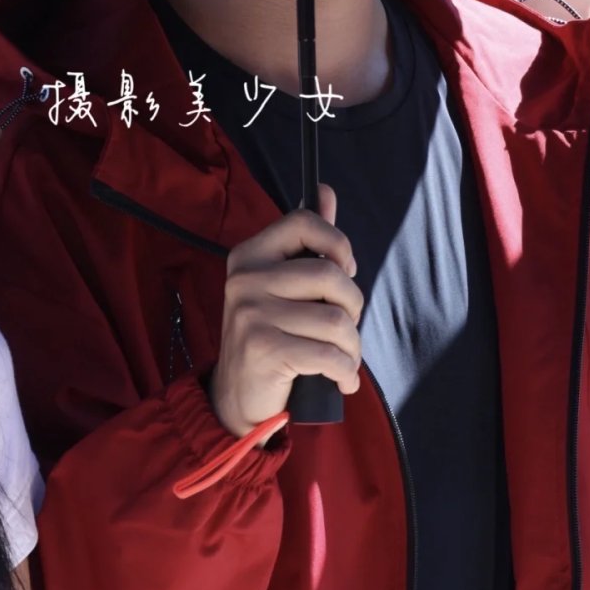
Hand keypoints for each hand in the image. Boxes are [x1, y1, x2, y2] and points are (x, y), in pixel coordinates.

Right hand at [211, 183, 362, 438]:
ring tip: (345, 360)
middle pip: (331, 275)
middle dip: (353, 307)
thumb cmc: (270, 337)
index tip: (346, 271)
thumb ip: (306, 241)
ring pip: (336, 321)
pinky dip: (346, 372)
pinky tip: (342, 380)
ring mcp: (251, 314)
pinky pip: (329, 355)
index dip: (338, 244)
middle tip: (345, 330)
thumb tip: (326, 192)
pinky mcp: (264, 349)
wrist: (236, 397)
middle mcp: (245, 280)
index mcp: (250, 256)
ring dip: (353, 348)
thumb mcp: (282, 286)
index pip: (303, 222)